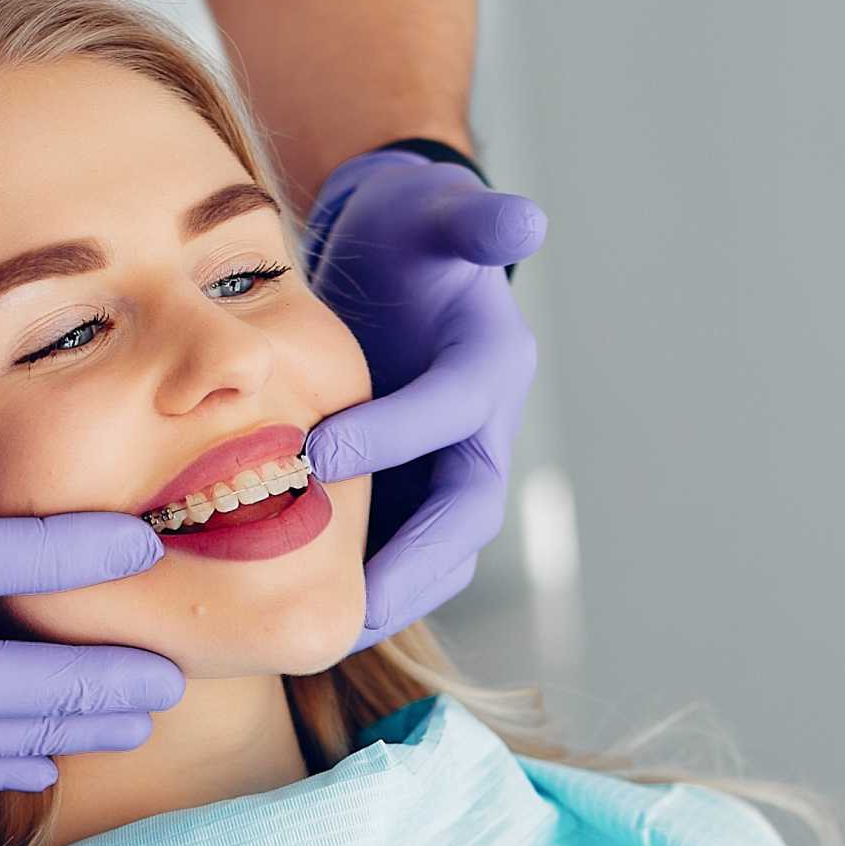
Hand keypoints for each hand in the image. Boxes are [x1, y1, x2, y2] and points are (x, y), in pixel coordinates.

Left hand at [299, 149, 546, 651]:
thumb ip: (475, 219)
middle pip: (467, 513)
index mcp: (489, 366)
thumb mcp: (439, 214)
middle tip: (351, 601)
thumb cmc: (415, 236)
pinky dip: (374, 592)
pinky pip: (408, 559)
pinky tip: (318, 621)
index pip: (452, 409)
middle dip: (414, 561)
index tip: (319, 451)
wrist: (404, 266)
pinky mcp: (419, 497)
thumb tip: (525, 219)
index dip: (396, 432)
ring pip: (446, 554)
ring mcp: (454, 472)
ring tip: (334, 631)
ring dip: (397, 596)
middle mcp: (484, 431)